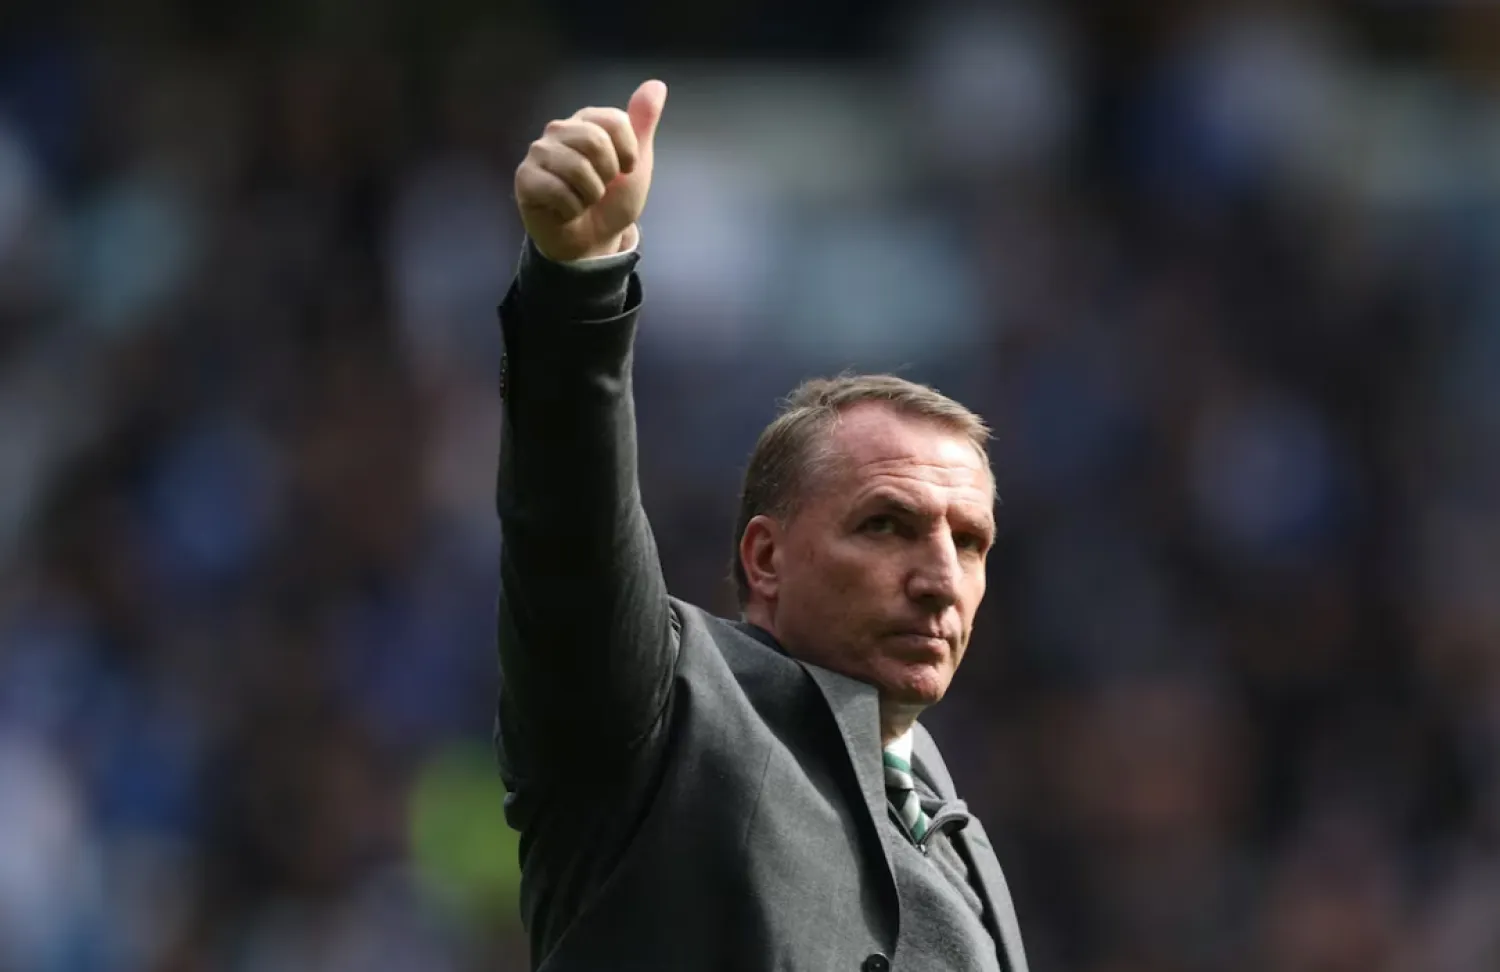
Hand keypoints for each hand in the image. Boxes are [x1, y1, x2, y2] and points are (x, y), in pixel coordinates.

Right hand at [515, 79, 667, 261]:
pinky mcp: (525, 178)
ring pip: (578, 168)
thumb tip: (656, 84)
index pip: (615, 121)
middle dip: (608, 176)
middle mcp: (559, 130)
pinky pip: (558, 191)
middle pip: (596, 141)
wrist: (593, 240)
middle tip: (600, 188)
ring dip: (590, 195)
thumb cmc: (611, 200)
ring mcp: (539, 152)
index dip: (628, 152)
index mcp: (587, 121)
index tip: (625, 170)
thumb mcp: (636, 163)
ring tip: (583, 199)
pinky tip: (565, 210)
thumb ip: (642, 124)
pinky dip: (571, 209)